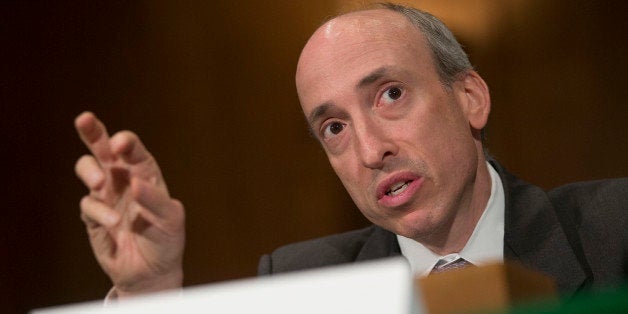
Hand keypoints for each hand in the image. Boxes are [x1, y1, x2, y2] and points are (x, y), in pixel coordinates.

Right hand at [74, 112, 184, 296]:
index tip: (122, 144)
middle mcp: (124, 180)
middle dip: (93, 132)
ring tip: (100, 183)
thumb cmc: (166, 239)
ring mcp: (107, 196)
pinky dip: (98, 211)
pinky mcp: (93, 216)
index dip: (127, 143)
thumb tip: (135, 182)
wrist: (152, 272)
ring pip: (88, 169)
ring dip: (90, 171)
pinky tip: (112, 223)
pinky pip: (87, 205)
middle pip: (104, 149)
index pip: (134, 151)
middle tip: (85, 119)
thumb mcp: (170, 219)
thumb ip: (155, 200)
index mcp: (146, 174)